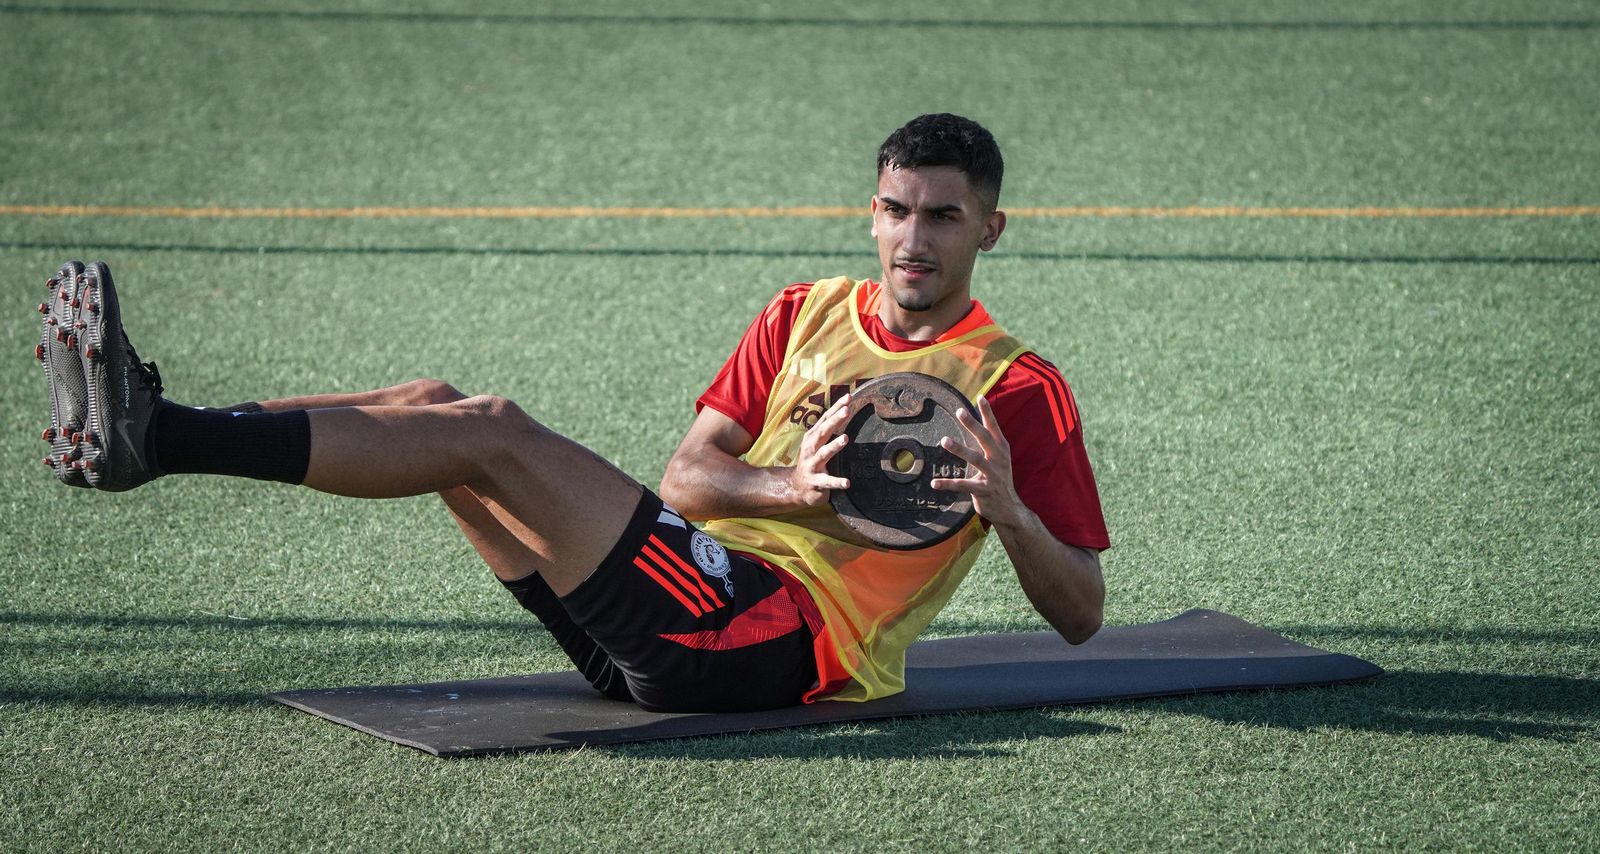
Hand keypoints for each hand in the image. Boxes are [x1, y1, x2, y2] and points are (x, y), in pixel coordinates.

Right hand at [786, 393, 851, 506]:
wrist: (797, 486)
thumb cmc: (812, 460)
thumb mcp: (817, 442)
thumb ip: (828, 428)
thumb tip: (845, 408)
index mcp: (813, 437)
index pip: (825, 419)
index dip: (836, 408)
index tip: (848, 397)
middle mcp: (810, 448)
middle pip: (823, 432)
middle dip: (834, 421)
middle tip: (846, 411)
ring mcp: (812, 464)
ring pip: (824, 453)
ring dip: (834, 445)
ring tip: (845, 438)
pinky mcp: (816, 481)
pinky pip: (827, 481)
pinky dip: (836, 482)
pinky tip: (847, 482)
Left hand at [931, 396, 1028, 527]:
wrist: (1010, 508)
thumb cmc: (999, 479)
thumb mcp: (999, 459)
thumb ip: (989, 443)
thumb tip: (975, 423)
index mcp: (1001, 450)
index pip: (994, 428)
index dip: (988, 413)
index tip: (980, 397)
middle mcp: (999, 460)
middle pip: (985, 438)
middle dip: (973, 424)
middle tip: (960, 412)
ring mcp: (993, 475)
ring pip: (975, 459)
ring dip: (959, 448)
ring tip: (944, 440)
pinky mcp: (984, 491)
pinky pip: (964, 486)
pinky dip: (948, 484)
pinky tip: (935, 482)